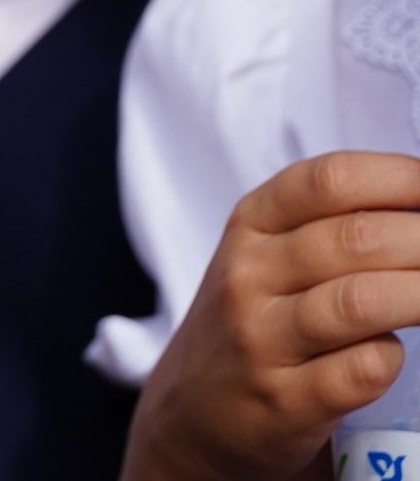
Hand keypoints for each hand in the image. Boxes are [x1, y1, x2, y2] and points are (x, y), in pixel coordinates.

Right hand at [124, 152, 419, 480]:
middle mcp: (248, 275)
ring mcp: (262, 338)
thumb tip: (418, 206)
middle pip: (356, 239)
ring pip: (363, 301)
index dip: (400, 179)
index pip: (329, 180)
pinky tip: (390, 352)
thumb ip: (329, 226)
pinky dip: (392, 357)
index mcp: (250, 224)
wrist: (194, 413)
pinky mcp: (285, 399)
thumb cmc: (252, 324)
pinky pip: (362, 369)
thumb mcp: (265, 258)